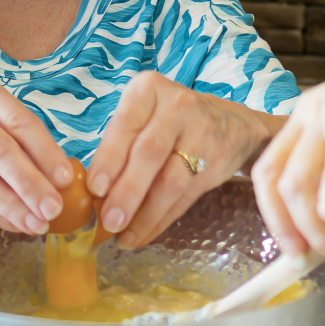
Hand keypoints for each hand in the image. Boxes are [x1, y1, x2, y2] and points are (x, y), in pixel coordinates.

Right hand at [0, 72, 71, 232]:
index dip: (46, 153)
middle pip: (0, 149)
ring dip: (13, 204)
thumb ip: (13, 136)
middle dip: (31, 183)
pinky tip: (12, 223)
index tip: (65, 178)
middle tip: (54, 206)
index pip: (21, 122)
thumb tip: (58, 173)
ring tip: (37, 222)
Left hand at [87, 71, 283, 248]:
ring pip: (170, 180)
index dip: (110, 158)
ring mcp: (202, 133)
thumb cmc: (169, 122)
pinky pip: (185, 197)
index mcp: (149, 89)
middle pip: (149, 153)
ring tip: (124, 236)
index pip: (126, 124)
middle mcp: (178, 106)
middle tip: (108, 221)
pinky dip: (161, 219)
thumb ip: (119, 145)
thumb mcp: (143, 117)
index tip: (95, 189)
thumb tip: (93, 195)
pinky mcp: (216, 162)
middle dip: (127, 191)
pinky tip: (143, 233)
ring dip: (145, 214)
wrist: (231, 125)